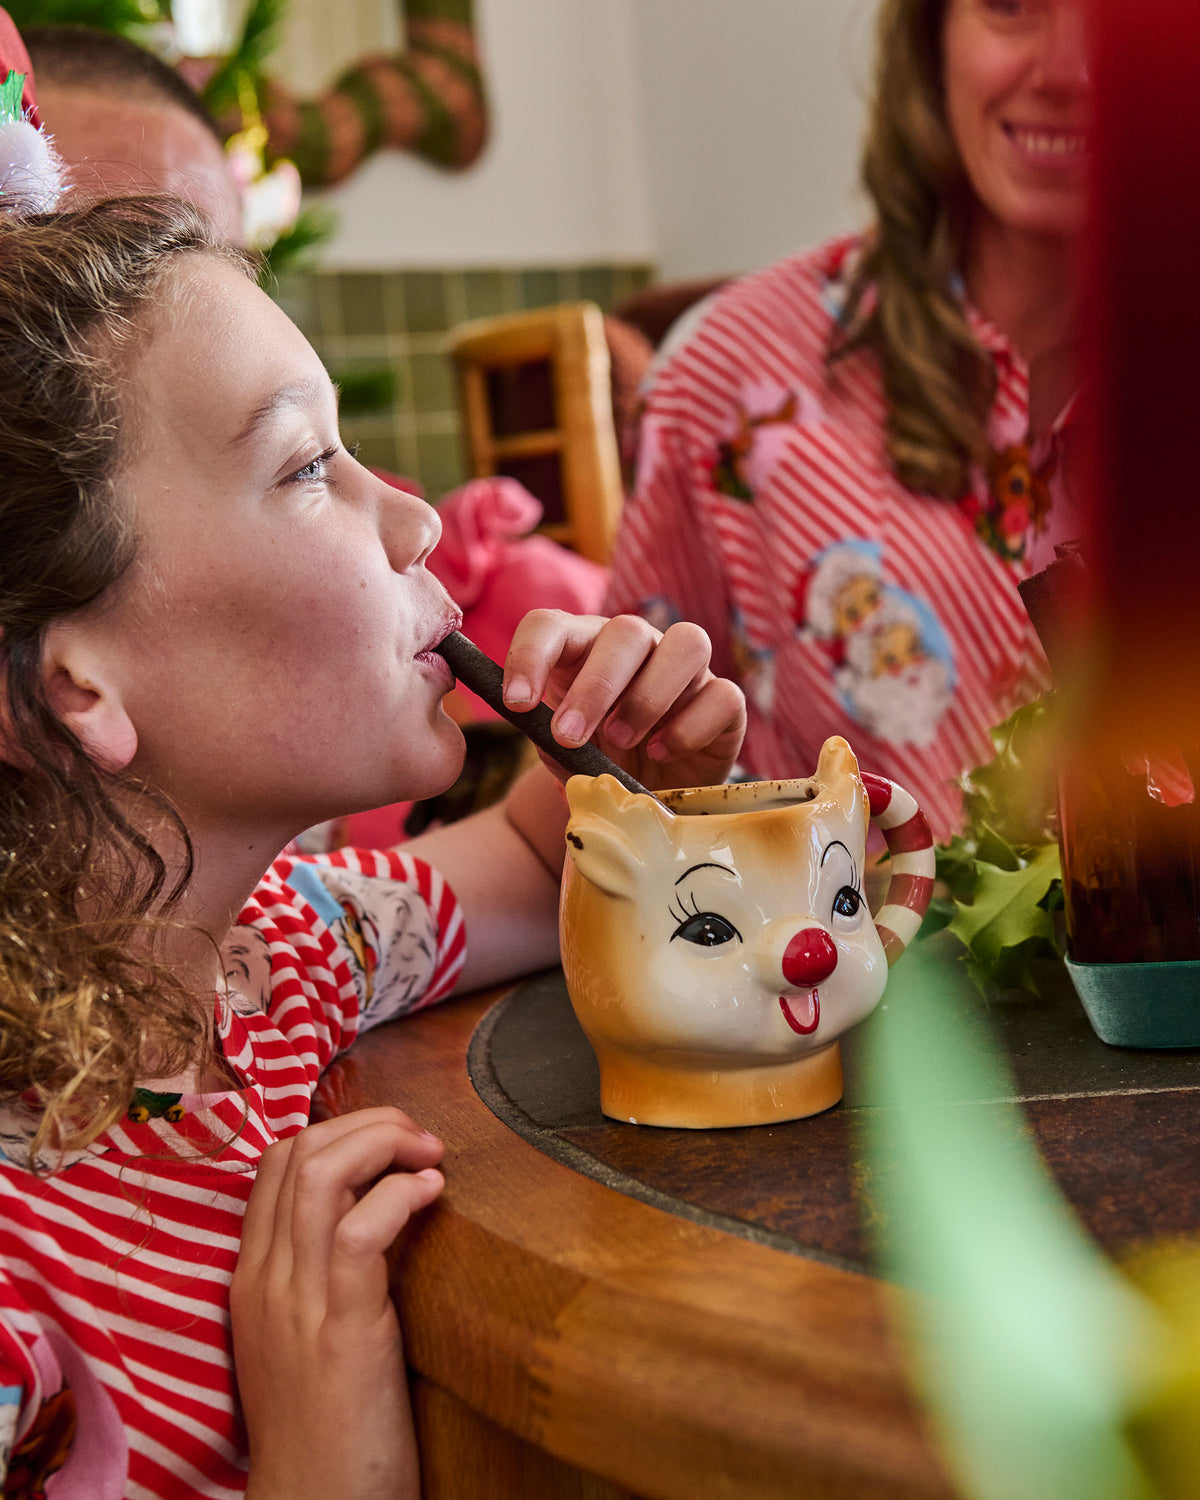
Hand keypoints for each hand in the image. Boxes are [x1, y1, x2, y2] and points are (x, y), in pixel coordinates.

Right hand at [232, 1107, 443, 1499]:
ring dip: (385, 1143)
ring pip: (322, 1174)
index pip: (274, 1164)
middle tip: (420, 1140)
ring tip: (429, 1156)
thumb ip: (322, 1274)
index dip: (337, 1130)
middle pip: (299, 1151)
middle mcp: (266, 1282)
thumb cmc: (326, 1426)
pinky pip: (360, 1230)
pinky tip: (431, 1194)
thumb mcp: (306, 1335)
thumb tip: (377, 1208)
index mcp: (252, 1280)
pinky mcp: (344, 1332)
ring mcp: (299, 1304)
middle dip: (368, 1123)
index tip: (390, 1144)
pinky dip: (399, 1194)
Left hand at [501, 611, 745, 792]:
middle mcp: (637, 646)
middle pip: (626, 630)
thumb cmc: (595, 760)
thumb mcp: (558, 750)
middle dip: (595, 686)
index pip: (551, 624)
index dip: (530, 654)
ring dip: (649, 695)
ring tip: (621, 740)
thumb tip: (530, 722)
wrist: (642, 797)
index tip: (517, 702)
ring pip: (688, 642)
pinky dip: (690, 728)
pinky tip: (660, 754)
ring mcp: (686, 670)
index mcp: (583, 646)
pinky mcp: (723, 703)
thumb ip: (541, 734)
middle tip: (569, 737)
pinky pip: (723, 696)